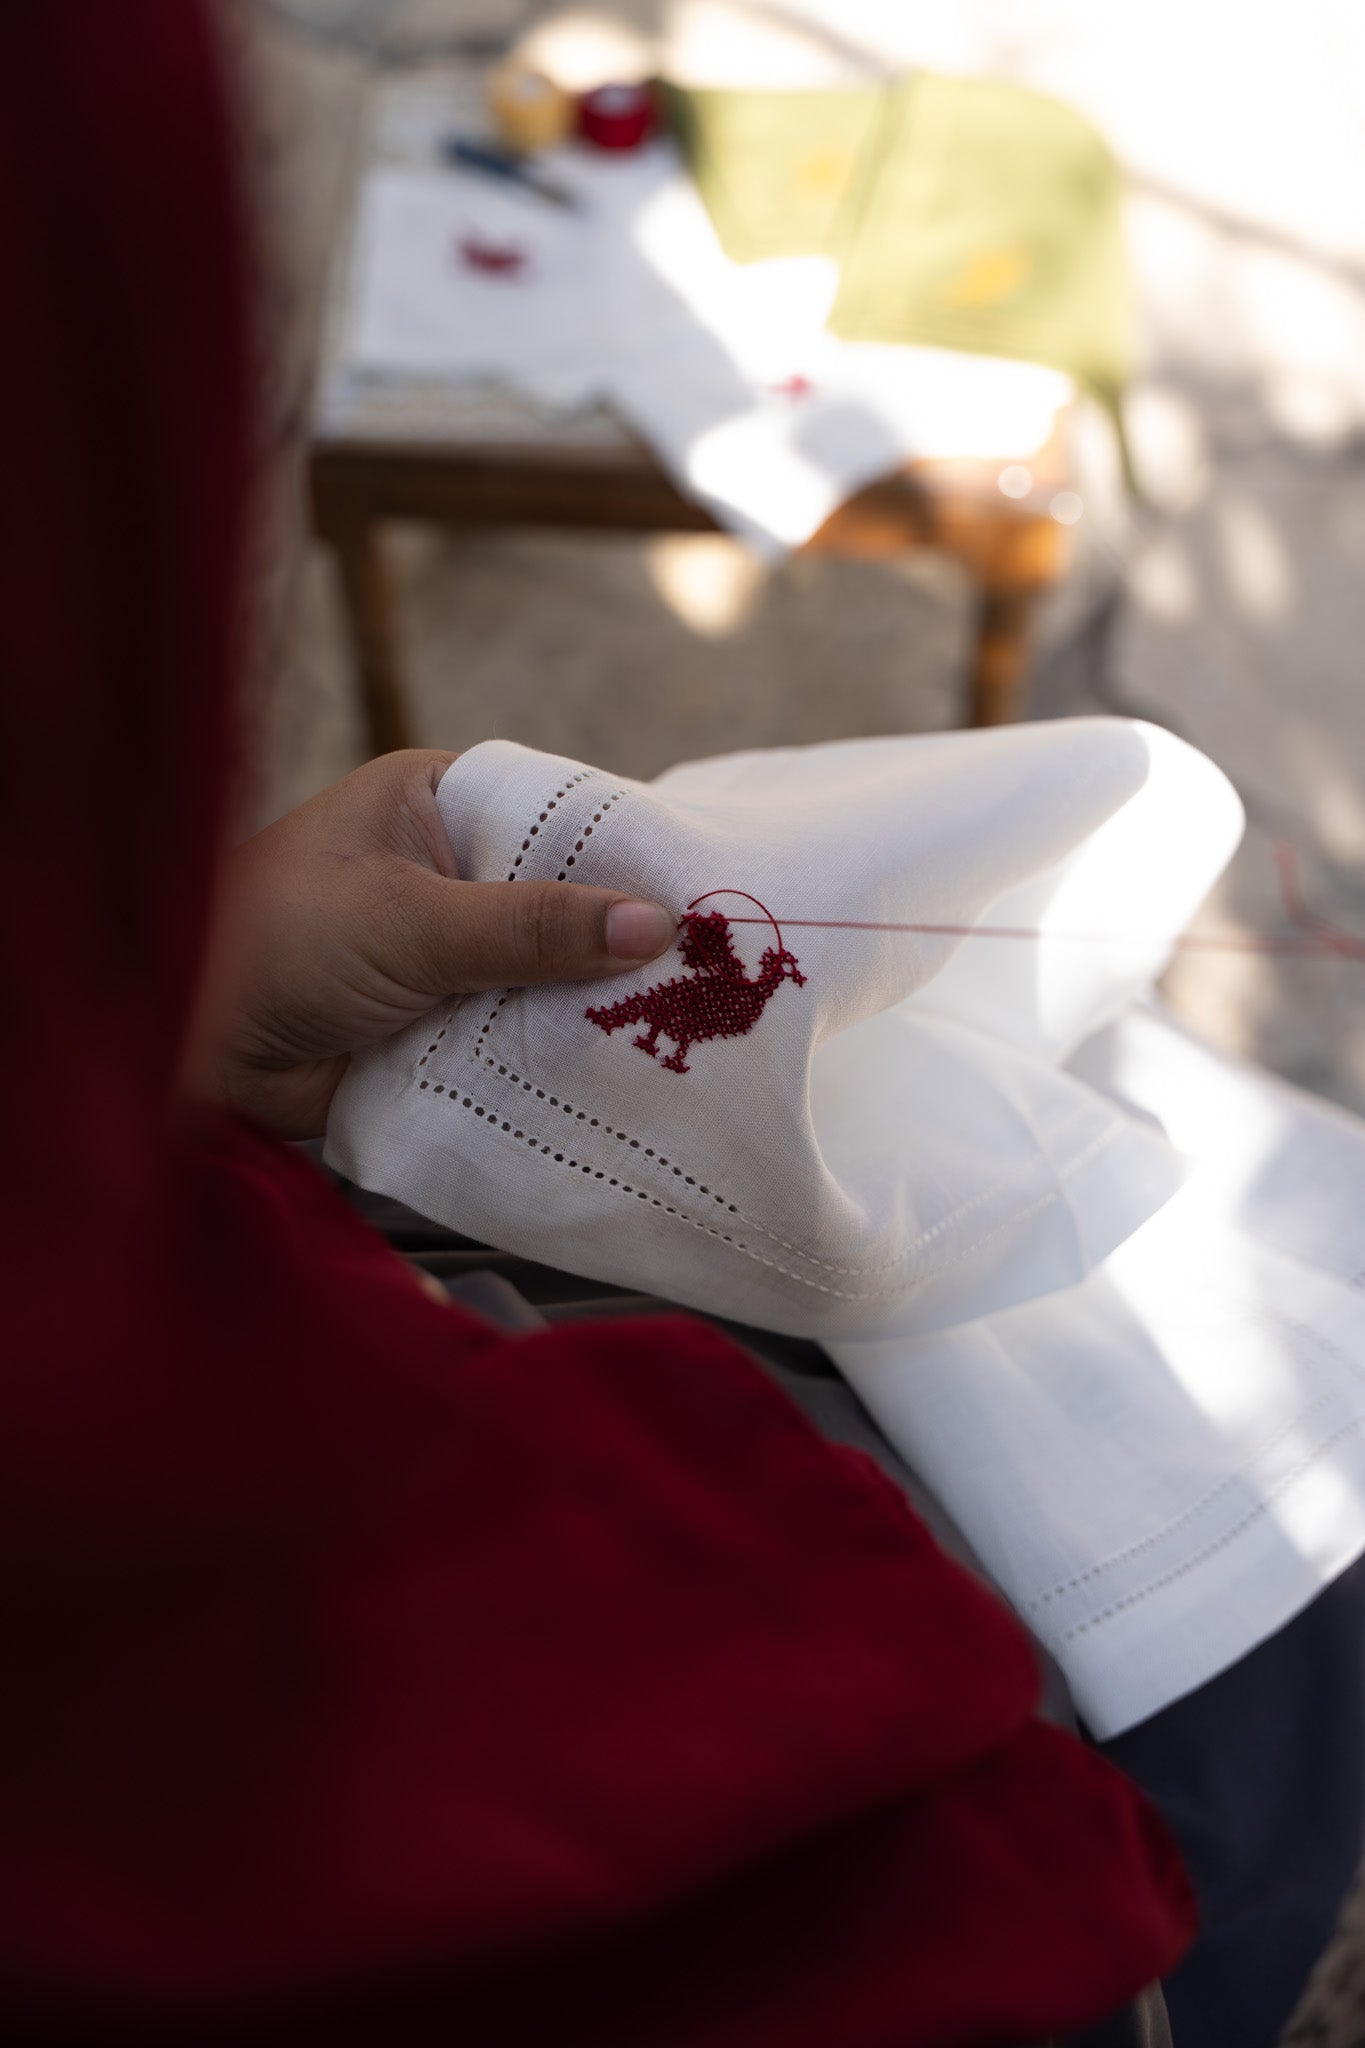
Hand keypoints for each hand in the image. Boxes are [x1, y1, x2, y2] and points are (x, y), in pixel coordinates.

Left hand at [187, 750, 673, 1138]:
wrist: (185, 1057)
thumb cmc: (273, 944)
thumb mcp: (411, 921)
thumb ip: (531, 926)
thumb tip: (655, 924)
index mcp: (432, 804)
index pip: (557, 812)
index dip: (626, 849)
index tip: (707, 886)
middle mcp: (444, 871)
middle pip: (560, 900)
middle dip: (619, 940)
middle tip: (716, 970)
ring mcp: (445, 953)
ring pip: (543, 974)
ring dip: (591, 1005)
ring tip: (691, 1026)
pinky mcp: (440, 1026)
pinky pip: (516, 1035)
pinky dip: (555, 1055)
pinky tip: (625, 1070)